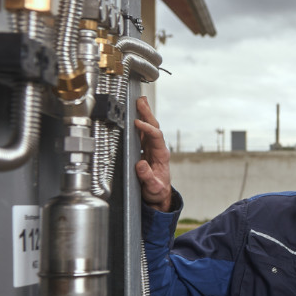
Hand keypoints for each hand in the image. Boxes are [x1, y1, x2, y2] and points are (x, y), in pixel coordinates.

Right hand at [133, 96, 172, 211]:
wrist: (158, 195)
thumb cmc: (156, 191)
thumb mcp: (153, 188)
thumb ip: (147, 177)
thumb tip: (141, 165)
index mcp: (161, 155)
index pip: (156, 137)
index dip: (147, 129)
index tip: (138, 123)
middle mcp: (157, 149)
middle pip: (154, 127)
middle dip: (147, 114)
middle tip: (141, 101)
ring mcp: (151, 148)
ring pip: (148, 128)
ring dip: (143, 114)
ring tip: (139, 101)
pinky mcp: (144, 150)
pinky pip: (141, 133)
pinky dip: (137, 123)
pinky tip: (134, 115)